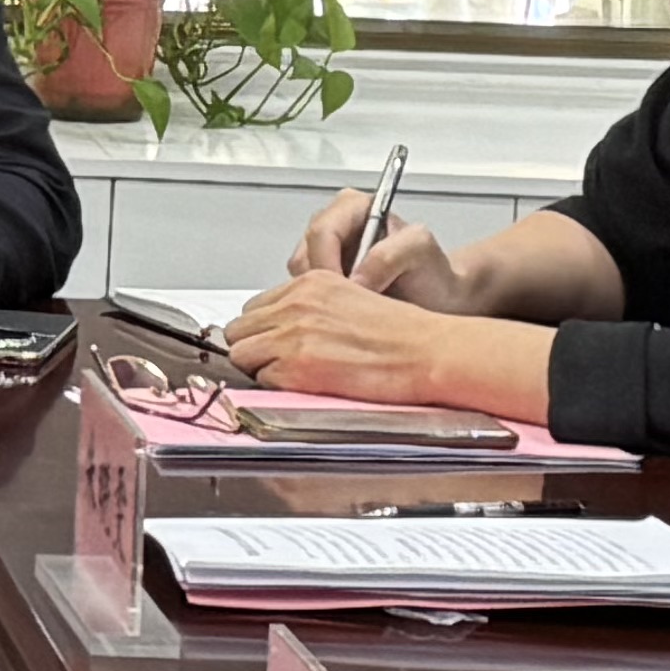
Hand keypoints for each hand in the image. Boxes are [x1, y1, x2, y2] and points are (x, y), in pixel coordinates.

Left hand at [227, 267, 540, 417]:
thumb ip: (312, 309)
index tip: (273, 345)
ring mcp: (294, 332)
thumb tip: (283, 330)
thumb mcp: (351, 300)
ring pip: (242, 353)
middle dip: (254, 348)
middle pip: (240, 329)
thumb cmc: (403, 335)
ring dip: (261, 368)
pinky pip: (262, 379)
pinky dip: (276, 388)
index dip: (263, 330)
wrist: (429, 352)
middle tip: (278, 365)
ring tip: (292, 377)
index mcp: (311, 283)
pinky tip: (305, 386)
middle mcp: (297, 302)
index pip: (257, 306)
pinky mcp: (298, 364)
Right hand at [289, 188, 460, 307]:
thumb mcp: (420, 252)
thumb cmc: (431, 271)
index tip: (344, 292)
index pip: (321, 232)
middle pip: (304, 257)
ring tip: (354, 311)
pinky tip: (347, 315)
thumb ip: (389, 255)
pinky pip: (305, 296)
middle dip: (323, 285)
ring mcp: (323, 254)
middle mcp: (332, 225)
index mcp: (352, 207)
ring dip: (323, 299)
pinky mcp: (319, 280)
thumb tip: (356, 277)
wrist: (437, 297)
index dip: (327, 265)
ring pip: (300, 280)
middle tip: (350, 308)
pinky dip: (322, 308)